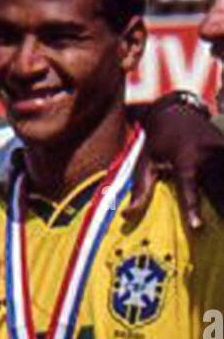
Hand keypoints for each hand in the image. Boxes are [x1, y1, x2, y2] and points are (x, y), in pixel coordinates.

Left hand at [129, 100, 223, 230]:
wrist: (175, 111)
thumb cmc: (156, 141)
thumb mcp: (144, 164)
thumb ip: (139, 191)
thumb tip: (125, 216)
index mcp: (185, 158)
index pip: (189, 189)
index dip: (193, 209)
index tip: (197, 227)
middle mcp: (207, 152)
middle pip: (214, 188)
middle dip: (214, 202)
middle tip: (211, 218)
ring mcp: (220, 147)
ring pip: (223, 178)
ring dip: (218, 189)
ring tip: (214, 202)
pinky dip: (220, 178)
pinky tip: (214, 184)